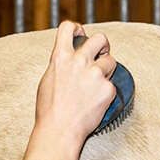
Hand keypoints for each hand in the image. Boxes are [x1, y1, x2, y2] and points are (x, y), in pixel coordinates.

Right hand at [35, 20, 116, 145]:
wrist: (59, 131)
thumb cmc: (49, 111)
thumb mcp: (47, 81)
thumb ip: (60, 65)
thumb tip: (68, 60)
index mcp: (61, 58)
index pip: (68, 28)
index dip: (76, 28)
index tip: (80, 33)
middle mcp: (79, 62)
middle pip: (100, 39)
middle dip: (102, 46)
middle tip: (101, 55)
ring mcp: (95, 74)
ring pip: (110, 61)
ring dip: (106, 71)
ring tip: (95, 86)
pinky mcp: (108, 89)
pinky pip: (112, 85)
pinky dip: (106, 93)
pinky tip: (95, 103)